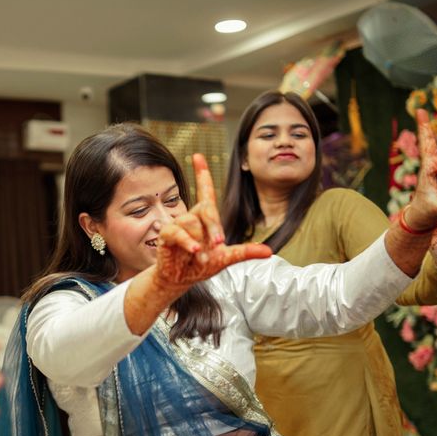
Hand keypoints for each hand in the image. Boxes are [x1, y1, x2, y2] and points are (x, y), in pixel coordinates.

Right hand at [154, 154, 271, 287]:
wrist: (181, 279)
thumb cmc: (201, 266)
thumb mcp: (227, 258)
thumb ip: (246, 252)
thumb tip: (269, 252)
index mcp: (205, 219)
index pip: (205, 192)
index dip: (202, 174)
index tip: (197, 156)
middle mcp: (191, 218)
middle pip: (205, 209)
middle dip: (213, 226)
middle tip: (218, 243)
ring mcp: (178, 225)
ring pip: (191, 221)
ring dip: (199, 241)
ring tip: (201, 257)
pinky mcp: (166, 235)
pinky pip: (177, 232)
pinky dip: (187, 242)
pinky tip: (194, 251)